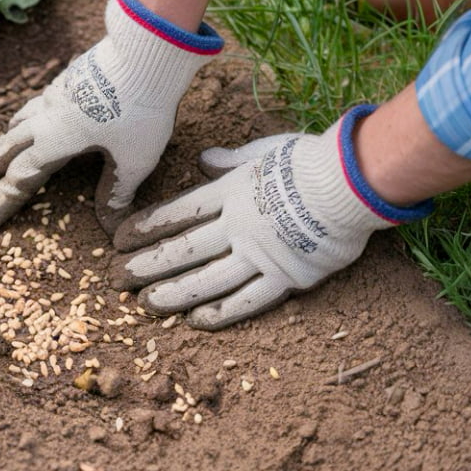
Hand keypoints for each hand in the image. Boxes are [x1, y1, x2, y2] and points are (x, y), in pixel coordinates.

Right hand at [0, 0, 221, 232]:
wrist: (144, 53)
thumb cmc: (140, 110)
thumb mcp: (134, 159)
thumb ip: (118, 191)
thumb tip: (110, 228)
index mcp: (54, 142)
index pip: (19, 179)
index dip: (2, 204)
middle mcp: (46, 118)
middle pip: (6, 148)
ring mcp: (55, 95)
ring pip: (18, 122)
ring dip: (3, 143)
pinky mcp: (67, 79)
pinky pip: (35, 104)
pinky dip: (24, 119)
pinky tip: (35, 117)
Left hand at [113, 107, 432, 328]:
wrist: (355, 182)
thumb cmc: (313, 160)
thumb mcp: (266, 148)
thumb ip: (231, 159)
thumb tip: (203, 159)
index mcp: (232, 191)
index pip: (177, 212)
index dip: (146, 227)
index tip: (119, 239)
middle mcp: (239, 225)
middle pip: (183, 249)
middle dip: (146, 264)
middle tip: (116, 278)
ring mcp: (262, 254)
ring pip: (207, 279)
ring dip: (173, 293)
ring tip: (145, 304)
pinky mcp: (288, 276)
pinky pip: (248, 300)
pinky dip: (221, 312)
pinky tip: (195, 321)